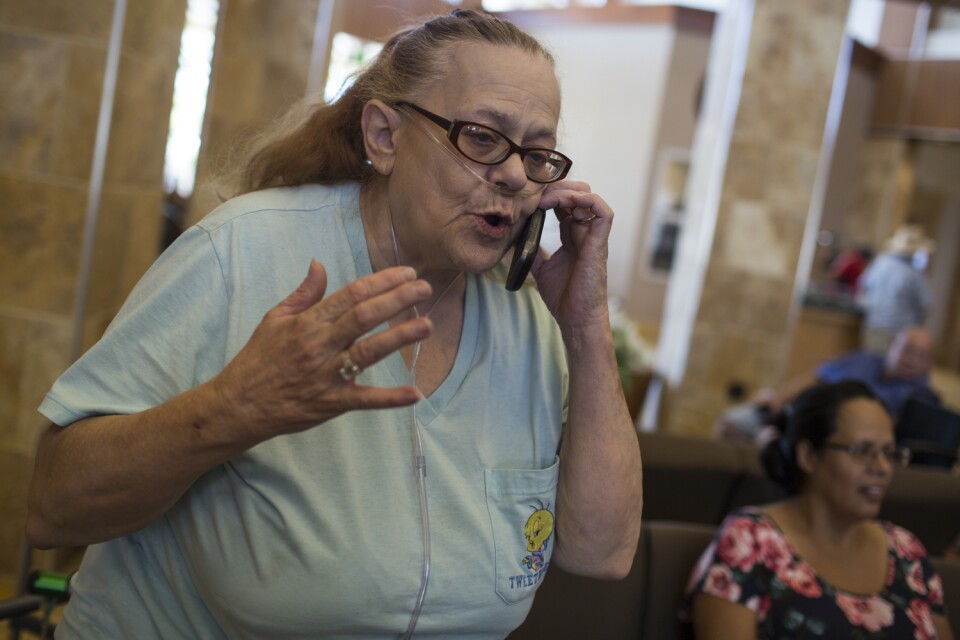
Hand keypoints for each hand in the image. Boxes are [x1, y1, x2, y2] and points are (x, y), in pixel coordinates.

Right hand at [212, 260, 432, 441]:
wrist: (238, 404)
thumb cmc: (258, 359)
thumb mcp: (275, 319)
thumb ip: (304, 294)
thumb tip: (319, 263)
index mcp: (308, 322)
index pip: (351, 295)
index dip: (381, 281)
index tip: (406, 273)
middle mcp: (320, 345)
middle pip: (364, 317)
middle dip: (397, 300)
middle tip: (424, 288)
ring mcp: (327, 375)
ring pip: (369, 352)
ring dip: (399, 337)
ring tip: (426, 325)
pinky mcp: (332, 403)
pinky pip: (365, 400)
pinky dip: (391, 399)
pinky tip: (415, 394)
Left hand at [529, 181, 612, 331]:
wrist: (575, 317)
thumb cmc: (563, 297)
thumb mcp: (541, 269)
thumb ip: (534, 252)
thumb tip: (517, 241)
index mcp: (572, 237)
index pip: (564, 204)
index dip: (549, 195)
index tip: (529, 199)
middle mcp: (584, 233)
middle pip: (576, 195)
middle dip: (557, 188)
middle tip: (537, 195)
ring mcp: (593, 236)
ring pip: (590, 198)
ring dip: (568, 192)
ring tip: (548, 198)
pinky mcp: (600, 242)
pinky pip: (604, 212)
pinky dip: (587, 201)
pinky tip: (565, 203)